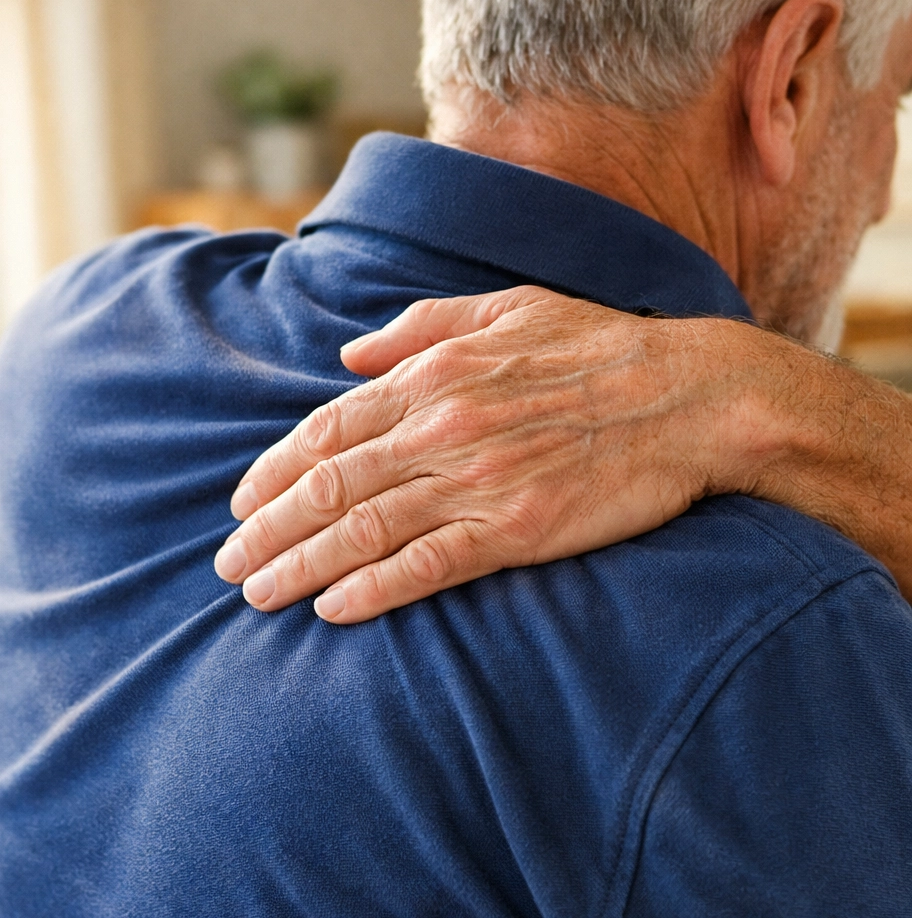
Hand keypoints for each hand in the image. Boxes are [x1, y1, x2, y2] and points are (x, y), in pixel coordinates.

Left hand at [214, 287, 772, 621]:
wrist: (689, 395)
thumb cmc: (597, 348)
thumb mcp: (505, 309)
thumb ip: (418, 328)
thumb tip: (350, 353)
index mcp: (432, 375)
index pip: (326, 430)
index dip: (271, 471)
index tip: (239, 502)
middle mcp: (440, 428)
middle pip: (327, 488)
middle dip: (265, 530)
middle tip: (227, 564)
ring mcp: (475, 481)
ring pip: (361, 531)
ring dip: (299, 566)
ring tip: (257, 595)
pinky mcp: (515, 529)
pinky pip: (426, 566)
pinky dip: (372, 589)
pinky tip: (332, 609)